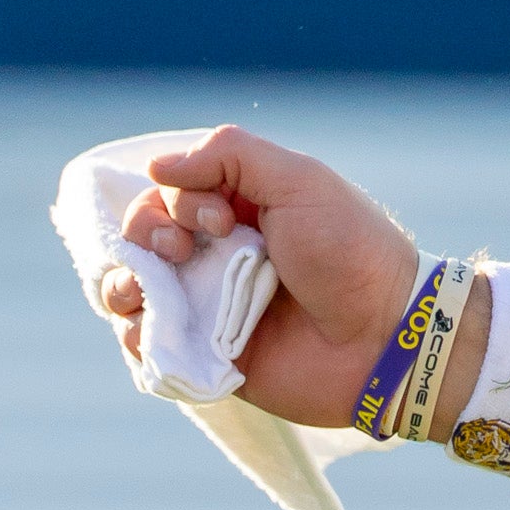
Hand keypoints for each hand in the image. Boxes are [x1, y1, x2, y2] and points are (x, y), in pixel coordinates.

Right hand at [98, 126, 423, 427]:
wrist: (384, 337)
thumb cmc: (351, 255)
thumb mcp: (301, 182)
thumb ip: (230, 156)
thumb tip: (154, 165)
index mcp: (241, 207)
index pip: (170, 189)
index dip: (178, 199)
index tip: (223, 220)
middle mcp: (219, 253)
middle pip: (141, 232)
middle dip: (146, 233)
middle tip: (186, 251)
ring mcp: (210, 304)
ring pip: (130, 284)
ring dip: (125, 281)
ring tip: (151, 293)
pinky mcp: (205, 354)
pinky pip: (143, 342)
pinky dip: (136, 332)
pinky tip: (156, 328)